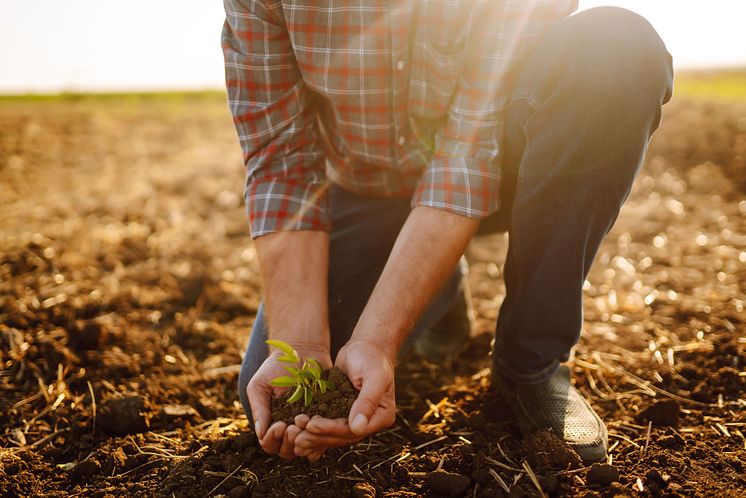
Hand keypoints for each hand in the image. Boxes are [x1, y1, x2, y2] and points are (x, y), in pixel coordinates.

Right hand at [247, 344, 331, 459]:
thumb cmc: (276, 367)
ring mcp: (309, 425)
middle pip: (288, 451)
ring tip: (307, 423)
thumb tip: (260, 433)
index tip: (279, 425)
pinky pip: (328, 435)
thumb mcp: (260, 385)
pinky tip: (324, 424)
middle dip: (290, 441)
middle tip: (293, 425)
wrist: (301, 350)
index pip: (269, 444)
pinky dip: (325, 434)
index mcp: (272, 424)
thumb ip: (259, 408)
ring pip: (308, 447)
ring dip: (307, 439)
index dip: (273, 439)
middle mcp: (291, 429)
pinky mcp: (327, 418)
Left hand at [294, 339, 395, 457]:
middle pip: (341, 437)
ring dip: (312, 436)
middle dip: (317, 436)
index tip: (311, 425)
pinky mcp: (342, 413)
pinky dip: (313, 430)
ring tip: (293, 433)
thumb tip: (358, 428)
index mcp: (381, 416)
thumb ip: (368, 401)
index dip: (331, 430)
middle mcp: (369, 422)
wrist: (366, 346)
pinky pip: (327, 426)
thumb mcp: (374, 376)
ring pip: (332, 435)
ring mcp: (355, 419)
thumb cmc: (372, 358)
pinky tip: (296, 431)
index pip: (353, 431)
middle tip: (296, 435)